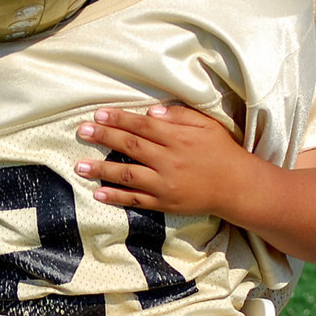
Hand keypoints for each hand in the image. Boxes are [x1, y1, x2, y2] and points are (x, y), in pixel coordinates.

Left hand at [75, 104, 243, 213]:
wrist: (236, 186)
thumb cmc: (222, 152)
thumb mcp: (206, 126)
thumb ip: (179, 116)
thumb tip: (152, 112)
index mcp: (177, 138)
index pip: (142, 125)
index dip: (119, 119)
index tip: (99, 114)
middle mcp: (168, 160)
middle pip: (130, 146)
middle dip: (104, 137)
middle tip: (82, 131)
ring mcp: (164, 184)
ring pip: (127, 174)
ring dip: (101, 169)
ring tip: (79, 166)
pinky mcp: (164, 203)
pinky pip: (136, 200)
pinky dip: (116, 197)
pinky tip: (98, 192)